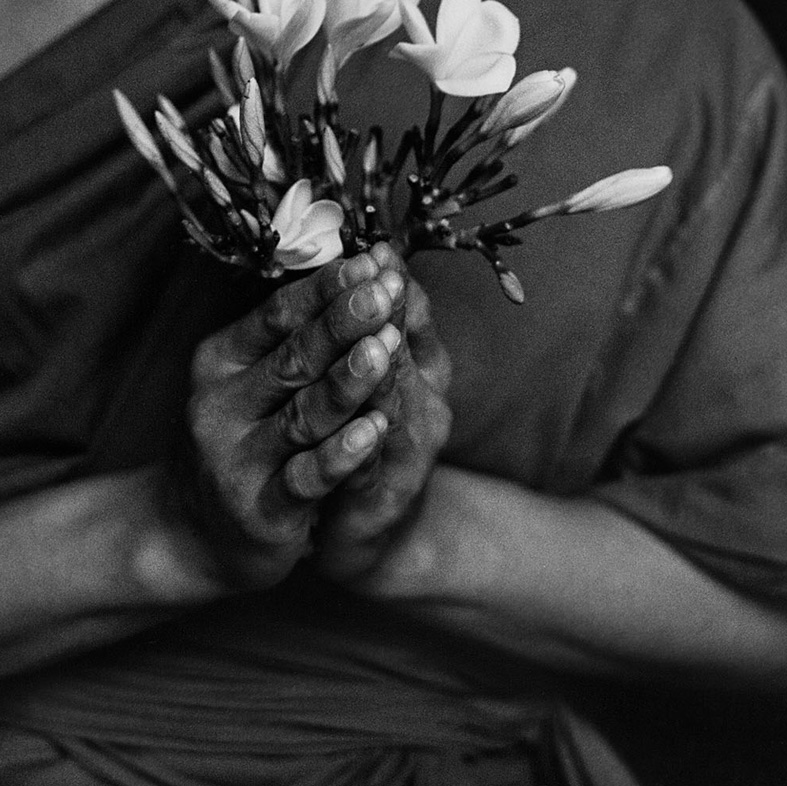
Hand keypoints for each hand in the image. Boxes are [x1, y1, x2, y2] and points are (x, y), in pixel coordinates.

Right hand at [174, 250, 405, 590]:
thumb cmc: (239, 443)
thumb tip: (357, 272)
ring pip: (303, 414)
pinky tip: (374, 430)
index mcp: (222, 361)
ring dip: (348, 380)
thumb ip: (295, 336)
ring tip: (387, 347)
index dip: (327, 289)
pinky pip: (306, 478)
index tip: (372, 261)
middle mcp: (222, 404)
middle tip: (385, 289)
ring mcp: (238, 459)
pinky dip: (341, 454)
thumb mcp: (250, 383)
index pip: (279, 315)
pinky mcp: (260, 511)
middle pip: (293, 357)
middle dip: (344, 323)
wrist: (188, 537)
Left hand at [313, 260, 452, 587]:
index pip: (410, 316)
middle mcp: (422, 405)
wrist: (370, 536)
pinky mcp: (380, 499)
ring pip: (393, 408)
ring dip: (385, 375)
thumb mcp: (381, 374)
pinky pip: (373, 470)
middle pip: (403, 353)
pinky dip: (368, 448)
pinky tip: (364, 430)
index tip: (376, 249)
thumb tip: (371, 252)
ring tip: (377, 342)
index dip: (395, 285)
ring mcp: (406, 453)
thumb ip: (380, 323)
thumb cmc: (365, 439)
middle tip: (377, 277)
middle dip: (389, 316)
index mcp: (419, 369)